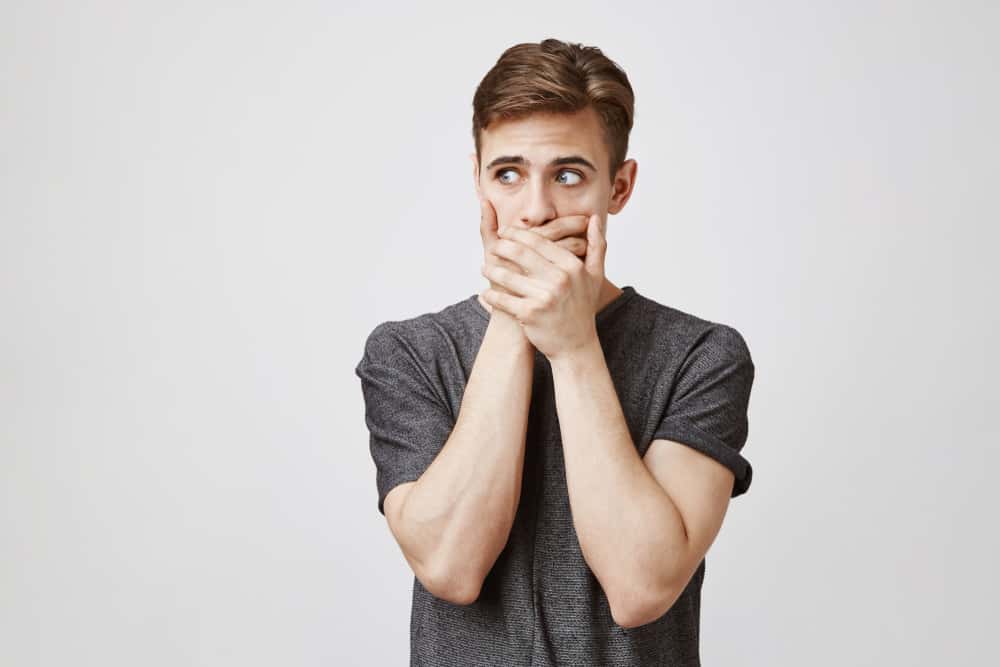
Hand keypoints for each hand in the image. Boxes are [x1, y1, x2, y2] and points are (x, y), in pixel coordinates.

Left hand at [480, 210, 607, 360]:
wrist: (576, 345)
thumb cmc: (582, 308)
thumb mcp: (595, 275)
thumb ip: (596, 245)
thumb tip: (594, 218)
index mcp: (572, 266)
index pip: (539, 242)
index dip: (517, 234)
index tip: (505, 231)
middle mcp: (559, 279)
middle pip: (521, 254)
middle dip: (501, 248)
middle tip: (491, 247)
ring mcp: (544, 297)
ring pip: (508, 277)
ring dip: (491, 272)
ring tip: (484, 268)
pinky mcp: (530, 314)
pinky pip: (504, 301)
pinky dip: (491, 297)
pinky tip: (484, 294)